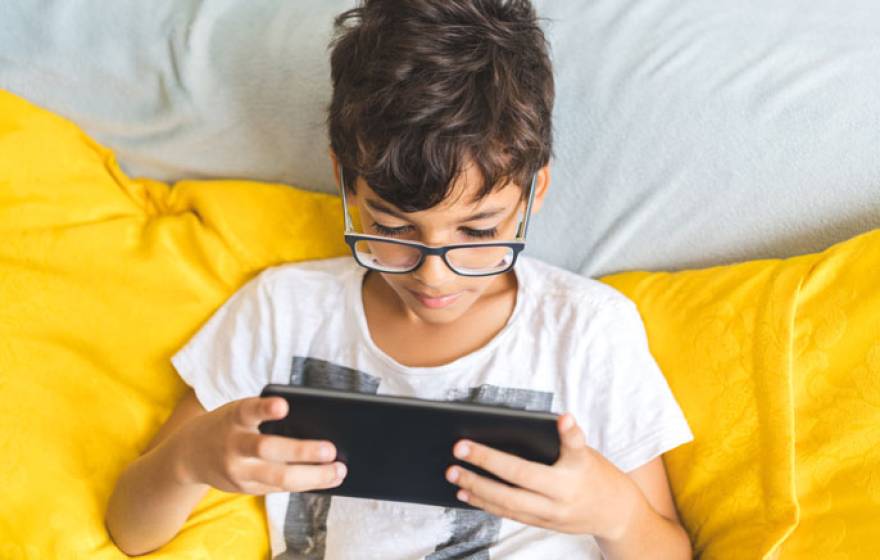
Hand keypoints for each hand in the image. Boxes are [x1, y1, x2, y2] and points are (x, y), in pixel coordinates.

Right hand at [172, 396, 346, 494]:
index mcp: (234, 417)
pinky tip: (328, 479)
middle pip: (267, 449)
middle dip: (301, 451)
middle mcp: (234, 445)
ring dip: (312, 476)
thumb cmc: (227, 425)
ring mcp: (238, 471)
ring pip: (277, 478)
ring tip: (338, 471)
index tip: (283, 405)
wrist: (188, 455)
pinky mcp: (245, 488)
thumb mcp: (238, 412)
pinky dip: (306, 484)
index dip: (265, 408)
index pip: (248, 410)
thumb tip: (315, 425)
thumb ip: (264, 415)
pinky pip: (279, 489)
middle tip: (330, 449)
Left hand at [445, 413, 640, 539]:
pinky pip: (510, 515)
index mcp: (573, 474)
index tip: (549, 422)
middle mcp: (560, 498)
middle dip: (483, 469)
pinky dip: (487, 504)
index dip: (546, 440)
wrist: (616, 514)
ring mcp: (549, 515)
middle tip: (457, 452)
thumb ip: (568, 439)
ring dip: (478, 490)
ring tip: (454, 475)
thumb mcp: (586, 452)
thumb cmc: (596, 474)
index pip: (548, 458)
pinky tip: (467, 493)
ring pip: (508, 504)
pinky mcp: (542, 524)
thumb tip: (558, 418)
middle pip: (516, 485)